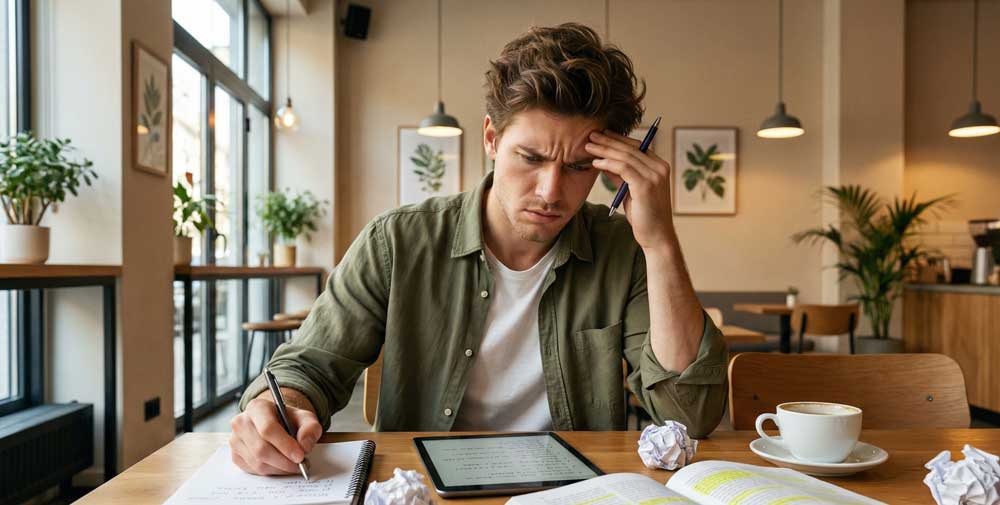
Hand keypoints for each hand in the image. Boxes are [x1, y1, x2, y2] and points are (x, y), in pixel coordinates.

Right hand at [229, 394, 321, 475]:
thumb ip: (310, 428)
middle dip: (284, 461)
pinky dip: (271, 471)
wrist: (275, 423)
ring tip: (293, 465)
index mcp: (257, 407)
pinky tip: (281, 466)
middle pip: (261, 448)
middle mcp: (241, 422)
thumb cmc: (288, 420)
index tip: (300, 456)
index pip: (268, 428)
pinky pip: (253, 470)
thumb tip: (304, 446)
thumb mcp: (305, 418)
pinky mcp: (235, 455)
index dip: (285, 445)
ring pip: (257, 462)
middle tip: (300, 465)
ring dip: (279, 468)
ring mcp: (235, 440)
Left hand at [585, 130, 675, 249]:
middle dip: (609, 140)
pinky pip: (623, 168)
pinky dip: (608, 163)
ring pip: (625, 156)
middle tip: (591, 135)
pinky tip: (595, 162)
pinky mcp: (646, 185)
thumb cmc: (644, 216)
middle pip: (630, 148)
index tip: (602, 135)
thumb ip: (620, 176)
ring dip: (605, 150)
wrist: (656, 236)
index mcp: (659, 167)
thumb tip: (603, 162)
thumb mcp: (630, 191)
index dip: (619, 139)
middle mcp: (659, 168)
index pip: (637, 146)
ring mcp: (654, 175)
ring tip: (589, 146)